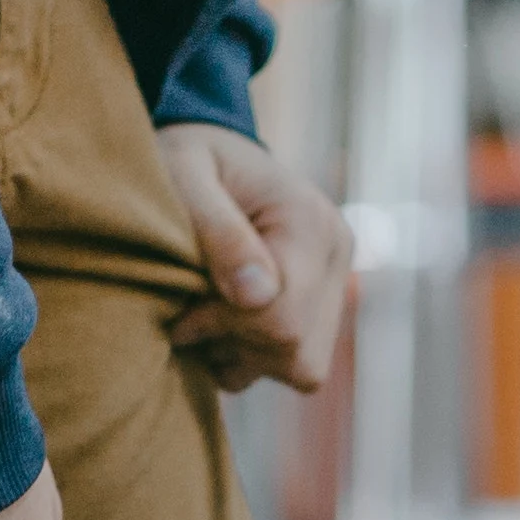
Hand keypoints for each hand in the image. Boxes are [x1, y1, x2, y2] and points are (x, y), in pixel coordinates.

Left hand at [156, 122, 348, 393]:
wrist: (209, 152)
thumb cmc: (185, 159)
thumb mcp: (184, 177)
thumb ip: (217, 233)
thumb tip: (256, 296)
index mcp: (310, 222)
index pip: (282, 315)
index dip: (224, 326)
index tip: (184, 309)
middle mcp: (336, 256)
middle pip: (296, 349)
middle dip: (233, 343)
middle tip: (189, 314)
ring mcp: (335, 284)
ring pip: (302, 367)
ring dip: (244, 356)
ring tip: (206, 318)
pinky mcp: (323, 307)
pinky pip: (300, 367)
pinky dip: (255, 360)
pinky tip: (223, 327)